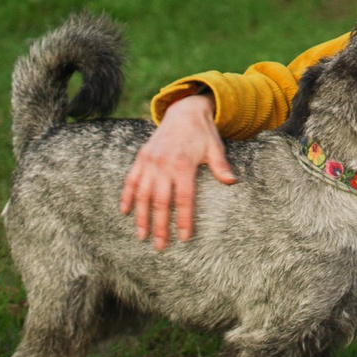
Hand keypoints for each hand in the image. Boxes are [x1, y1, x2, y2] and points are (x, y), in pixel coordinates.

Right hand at [117, 89, 234, 248]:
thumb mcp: (215, 147)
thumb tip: (232, 181)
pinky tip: (124, 212)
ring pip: (143, 194)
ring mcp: (150, 161)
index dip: (183, 219)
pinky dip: (126, 196)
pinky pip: (131, 180)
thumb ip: (221, 166)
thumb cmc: (203, 133)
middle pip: (161, 202)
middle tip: (161, 246)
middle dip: (160, 226)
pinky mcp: (141, 157)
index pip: (183, 199)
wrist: (184, 110)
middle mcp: (164, 164)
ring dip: (141, 216)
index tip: (183, 237)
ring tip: (142, 236)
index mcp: (183, 164)